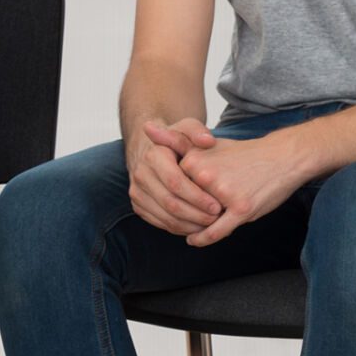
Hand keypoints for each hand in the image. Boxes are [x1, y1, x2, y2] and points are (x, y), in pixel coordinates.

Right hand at [128, 119, 222, 234]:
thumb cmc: (177, 140)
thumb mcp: (187, 128)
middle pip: (170, 203)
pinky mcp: (138, 205)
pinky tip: (198, 226)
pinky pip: (160, 223)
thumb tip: (207, 141)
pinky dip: (181, 228)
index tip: (218, 206)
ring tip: (211, 225)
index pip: (175, 183)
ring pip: (165, 217)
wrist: (151, 150)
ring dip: (190, 225)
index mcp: (153, 156)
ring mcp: (136, 191)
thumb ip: (198, 132)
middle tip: (217, 219)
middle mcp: (140, 174)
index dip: (197, 197)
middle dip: (196, 215)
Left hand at [169, 129, 316, 247]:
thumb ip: (174, 140)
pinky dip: (202, 238)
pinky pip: (215, 231)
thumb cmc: (242, 154)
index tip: (163, 200)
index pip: (170, 188)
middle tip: (175, 217)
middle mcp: (206, 176)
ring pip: (197, 219)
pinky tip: (193, 239)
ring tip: (186, 228)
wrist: (282, 157)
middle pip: (181, 204)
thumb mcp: (206, 144)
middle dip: (178, 213)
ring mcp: (224, 194)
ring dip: (190, 226)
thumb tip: (146, 127)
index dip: (168, 197)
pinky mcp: (241, 209)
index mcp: (194, 161)